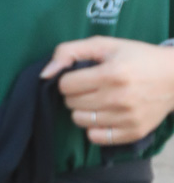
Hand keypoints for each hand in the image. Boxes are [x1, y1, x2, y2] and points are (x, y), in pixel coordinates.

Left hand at [41, 37, 173, 145]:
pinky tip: (104, 114)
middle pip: (71, 103)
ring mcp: (127, 118)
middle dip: (75, 93)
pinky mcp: (134, 132)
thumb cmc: (137, 57)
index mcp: (112, 73)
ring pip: (80, 120)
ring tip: (98, 99)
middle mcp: (119, 98)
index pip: (66, 85)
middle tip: (91, 86)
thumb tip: (45, 74)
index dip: (69, 79)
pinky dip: (95, 127)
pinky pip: (96, 137)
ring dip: (83, 109)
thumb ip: (69, 51)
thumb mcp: (105, 45)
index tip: (81, 75)